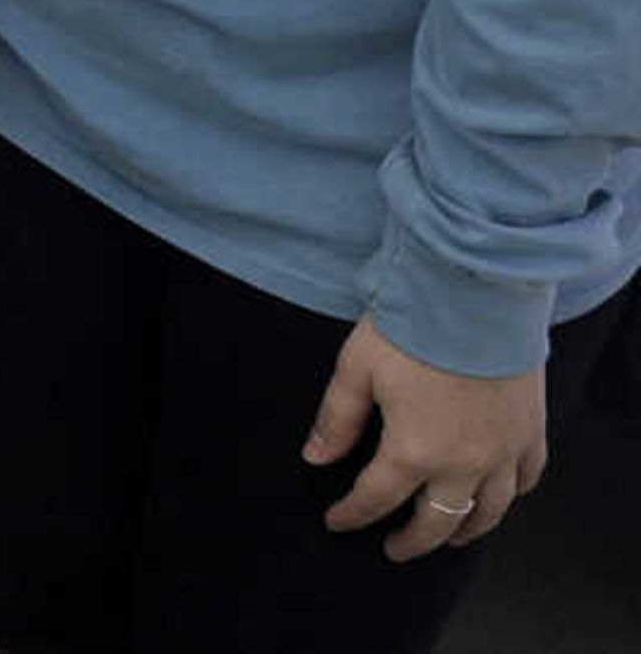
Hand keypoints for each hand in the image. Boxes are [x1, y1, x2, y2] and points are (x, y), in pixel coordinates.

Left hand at [306, 319, 546, 558]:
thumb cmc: (413, 329)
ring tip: (450, 537)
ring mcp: (504, 452)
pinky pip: (527, 479)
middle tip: (396, 550)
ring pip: (490, 511)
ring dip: (467, 530)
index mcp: (413, 452)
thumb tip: (316, 458)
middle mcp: (464, 464)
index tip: (338, 521)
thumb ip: (338, 419)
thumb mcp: (356, 368)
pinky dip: (512, 495)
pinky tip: (500, 497)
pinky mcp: (531, 432)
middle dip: (413, 541)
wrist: (477, 298)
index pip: (376, 498)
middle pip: (438, 521)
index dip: (353, 514)